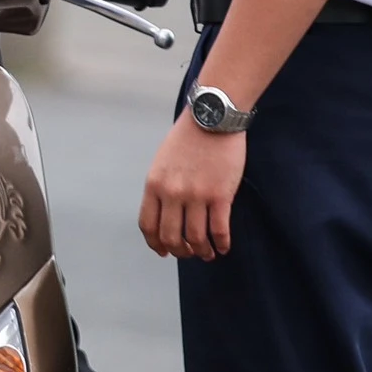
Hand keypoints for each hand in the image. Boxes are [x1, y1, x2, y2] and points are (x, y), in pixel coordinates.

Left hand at [138, 117, 246, 259]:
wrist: (212, 118)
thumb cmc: (188, 138)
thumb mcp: (162, 162)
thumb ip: (161, 187)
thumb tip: (165, 214)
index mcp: (154, 185)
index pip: (148, 225)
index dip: (155, 244)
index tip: (163, 251)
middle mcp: (172, 193)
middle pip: (171, 237)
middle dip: (180, 251)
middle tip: (189, 253)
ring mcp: (196, 195)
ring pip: (195, 238)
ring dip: (202, 251)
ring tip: (207, 253)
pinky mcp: (220, 195)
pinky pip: (219, 230)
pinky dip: (221, 243)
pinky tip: (223, 247)